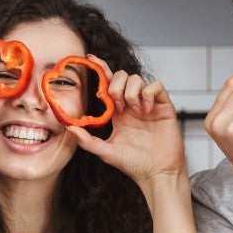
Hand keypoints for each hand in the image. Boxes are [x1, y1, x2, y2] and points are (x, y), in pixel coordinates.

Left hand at [65, 56, 185, 186]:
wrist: (157, 173)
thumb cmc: (134, 164)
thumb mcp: (105, 152)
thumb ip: (87, 140)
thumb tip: (69, 127)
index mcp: (118, 113)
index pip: (108, 83)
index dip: (101, 69)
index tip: (90, 59)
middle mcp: (132, 105)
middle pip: (122, 76)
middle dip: (115, 86)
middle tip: (117, 107)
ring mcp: (148, 104)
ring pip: (137, 79)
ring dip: (131, 92)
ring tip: (134, 112)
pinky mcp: (163, 106)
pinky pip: (156, 86)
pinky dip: (148, 94)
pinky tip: (146, 109)